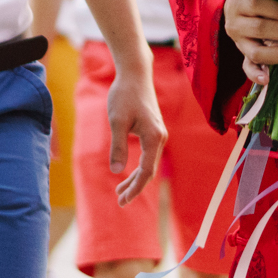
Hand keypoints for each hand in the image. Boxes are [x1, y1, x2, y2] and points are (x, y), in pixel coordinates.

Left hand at [104, 56, 166, 206]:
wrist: (135, 74)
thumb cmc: (124, 95)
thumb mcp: (116, 121)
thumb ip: (117, 147)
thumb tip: (117, 172)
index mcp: (154, 137)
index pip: (146, 171)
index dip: (135, 188)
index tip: (122, 200)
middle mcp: (160, 138)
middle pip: (149, 171)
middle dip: (135, 188)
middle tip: (119, 202)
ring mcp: (158, 134)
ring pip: (149, 164)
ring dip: (135, 179)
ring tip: (120, 192)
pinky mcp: (153, 130)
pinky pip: (148, 155)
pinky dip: (138, 167)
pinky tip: (126, 172)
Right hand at [224, 0, 277, 85]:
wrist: (235, 9)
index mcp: (240, 3)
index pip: (257, 5)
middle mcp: (235, 24)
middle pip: (259, 29)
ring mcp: (238, 42)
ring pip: (256, 52)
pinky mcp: (243, 55)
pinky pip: (247, 68)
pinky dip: (256, 75)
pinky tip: (267, 79)